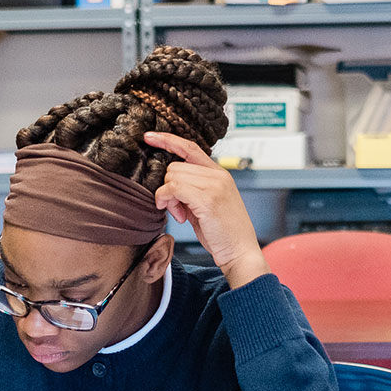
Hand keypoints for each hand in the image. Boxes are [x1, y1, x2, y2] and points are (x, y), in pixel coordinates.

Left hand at [144, 131, 270, 288]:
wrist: (241, 252)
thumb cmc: (222, 234)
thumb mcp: (206, 205)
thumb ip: (190, 190)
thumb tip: (167, 184)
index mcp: (219, 173)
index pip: (189, 147)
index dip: (167, 140)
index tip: (149, 137)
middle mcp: (218, 175)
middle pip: (175, 166)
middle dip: (168, 187)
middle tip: (177, 209)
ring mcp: (214, 185)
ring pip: (172, 176)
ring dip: (168, 197)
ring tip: (182, 214)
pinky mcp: (208, 198)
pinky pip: (173, 188)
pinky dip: (167, 200)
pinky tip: (180, 216)